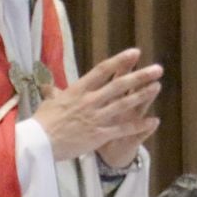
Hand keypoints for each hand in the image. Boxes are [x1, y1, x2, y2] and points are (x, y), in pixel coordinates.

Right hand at [31, 48, 162, 161]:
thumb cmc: (42, 121)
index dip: (120, 61)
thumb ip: (55, 93)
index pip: (103, 70)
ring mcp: (96, 117)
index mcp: (78, 89)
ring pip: (124, 104)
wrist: (39, 143)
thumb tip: (47, 86)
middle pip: (119, 85)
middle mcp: (90, 100)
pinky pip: (123, 129)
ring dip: (142, 95)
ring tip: (157, 86)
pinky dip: (139, 125)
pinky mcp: (99, 135)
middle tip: (157, 69)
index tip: (135, 53)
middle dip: (140, 76)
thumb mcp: (49, 102)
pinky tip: (153, 121)